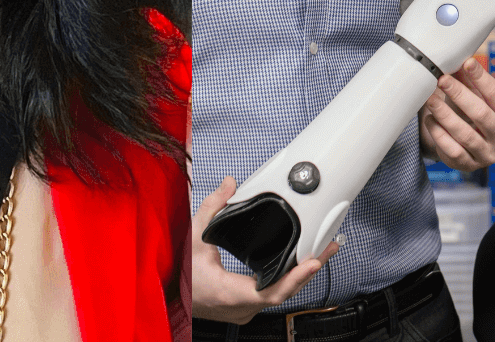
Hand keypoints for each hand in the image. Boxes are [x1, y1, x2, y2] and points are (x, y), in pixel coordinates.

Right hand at [183, 177, 338, 323]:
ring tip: (321, 253)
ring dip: (301, 276)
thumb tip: (230, 185)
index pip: (273, 292)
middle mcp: (240, 307)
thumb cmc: (176, 273)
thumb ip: (213, 207)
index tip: (315, 261)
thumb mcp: (193, 236)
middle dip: (309, 271)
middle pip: (284, 292)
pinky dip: (287, 279)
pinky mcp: (243, 308)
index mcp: (230, 293)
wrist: (164, 296)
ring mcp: (243, 310)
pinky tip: (299, 265)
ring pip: (279, 295)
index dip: (297, 278)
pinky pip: (271, 296)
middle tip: (330, 248)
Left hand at [419, 56, 494, 170]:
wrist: (468, 148)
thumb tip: (457, 59)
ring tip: (431, 100)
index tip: (467, 63)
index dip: (482, 78)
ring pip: (465, 134)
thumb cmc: (474, 119)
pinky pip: (452, 150)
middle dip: (460, 94)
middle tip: (442, 79)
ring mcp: (487, 155)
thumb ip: (468, 81)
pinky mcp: (469, 165)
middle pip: (482, 114)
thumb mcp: (476, 98)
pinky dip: (439, 133)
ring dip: (445, 114)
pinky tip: (430, 120)